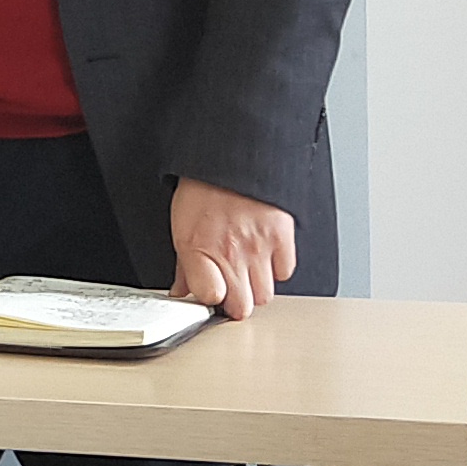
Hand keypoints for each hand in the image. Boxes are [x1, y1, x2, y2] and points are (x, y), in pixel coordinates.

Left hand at [167, 179, 295, 320]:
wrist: (228, 158)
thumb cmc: (203, 190)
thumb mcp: (181, 229)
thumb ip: (183, 266)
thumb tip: (181, 291)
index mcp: (200, 252)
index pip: (211, 300)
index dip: (211, 303)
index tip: (212, 297)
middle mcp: (230, 254)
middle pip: (243, 308)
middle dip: (237, 304)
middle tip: (232, 290)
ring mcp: (258, 247)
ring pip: (265, 296)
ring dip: (257, 288)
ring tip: (248, 272)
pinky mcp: (281, 236)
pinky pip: (285, 271)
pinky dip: (277, 269)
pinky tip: (265, 256)